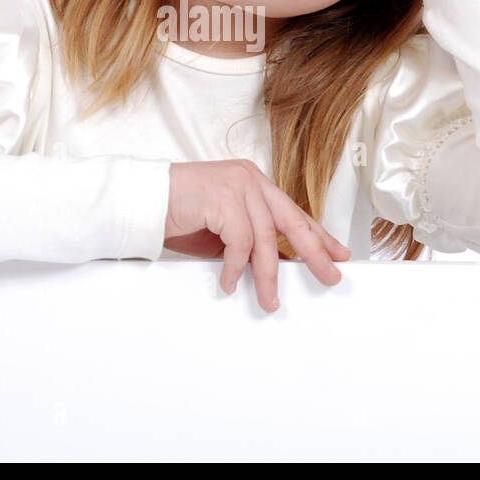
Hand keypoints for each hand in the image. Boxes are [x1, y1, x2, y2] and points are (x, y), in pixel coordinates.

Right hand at [164, 160, 350, 312]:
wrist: (142, 200)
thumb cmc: (179, 215)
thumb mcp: (224, 232)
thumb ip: (250, 241)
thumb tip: (277, 266)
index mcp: (253, 182)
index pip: (293, 212)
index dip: (318, 235)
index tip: (337, 254)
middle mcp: (250, 179)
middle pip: (292, 221)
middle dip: (314, 252)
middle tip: (330, 276)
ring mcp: (237, 185)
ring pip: (267, 237)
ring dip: (268, 275)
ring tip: (268, 301)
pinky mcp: (223, 196)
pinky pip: (240, 241)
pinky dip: (236, 267)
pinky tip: (230, 283)